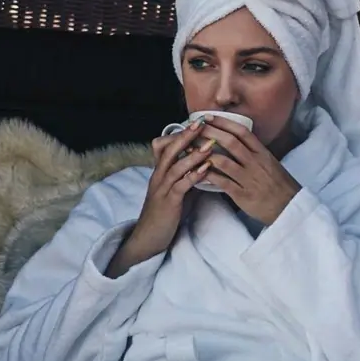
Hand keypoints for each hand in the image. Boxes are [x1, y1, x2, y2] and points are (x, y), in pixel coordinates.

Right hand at [106, 123, 213, 275]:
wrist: (149, 237)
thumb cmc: (165, 214)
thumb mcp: (174, 191)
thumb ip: (184, 177)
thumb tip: (202, 165)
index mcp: (160, 172)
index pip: (163, 146)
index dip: (178, 134)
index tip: (196, 123)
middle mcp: (158, 176)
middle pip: (170, 150)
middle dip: (186, 135)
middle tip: (202, 123)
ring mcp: (162, 188)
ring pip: (176, 165)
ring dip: (194, 154)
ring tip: (210, 144)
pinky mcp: (168, 202)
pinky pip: (181, 185)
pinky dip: (194, 175)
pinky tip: (207, 169)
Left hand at [199, 116, 301, 224]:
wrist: (289, 208)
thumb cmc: (279, 186)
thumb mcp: (271, 163)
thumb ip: (254, 153)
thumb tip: (237, 142)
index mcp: (262, 153)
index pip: (242, 132)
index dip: (223, 122)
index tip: (209, 116)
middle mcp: (255, 163)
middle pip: (230, 142)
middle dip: (210, 132)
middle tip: (193, 128)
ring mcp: (248, 179)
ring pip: (223, 161)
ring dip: (204, 154)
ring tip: (189, 149)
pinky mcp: (242, 194)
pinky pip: (221, 182)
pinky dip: (207, 176)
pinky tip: (196, 172)